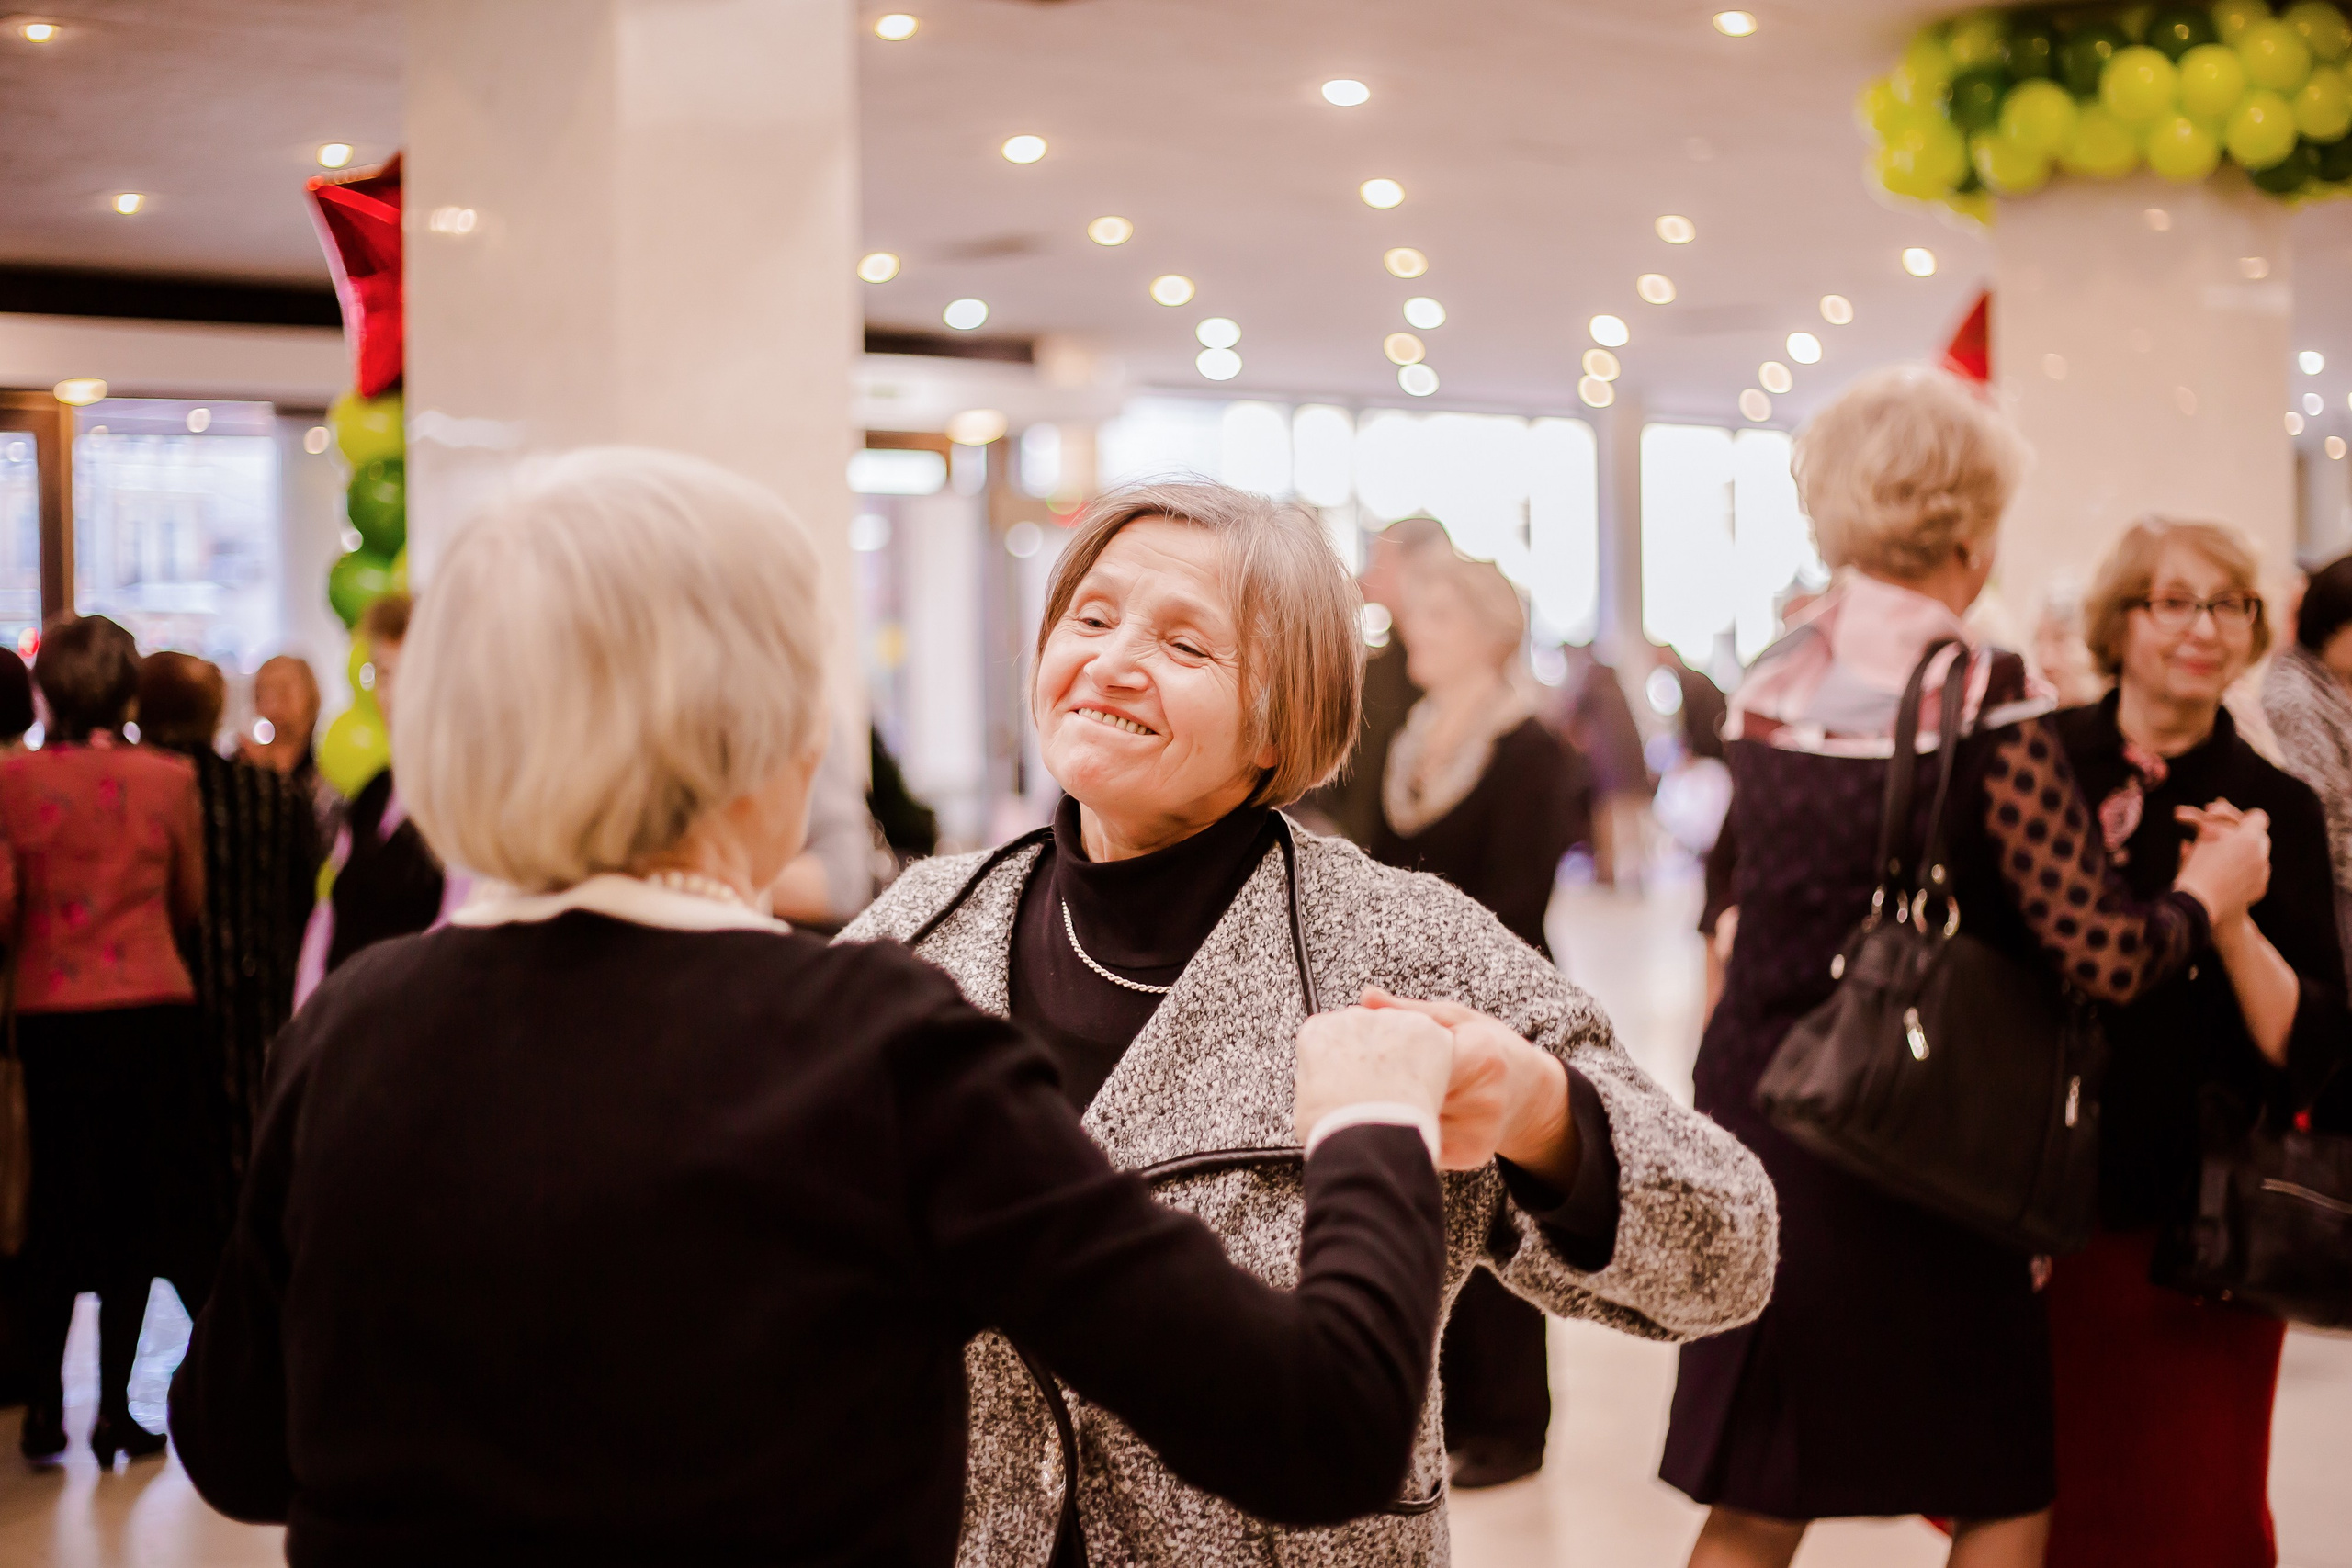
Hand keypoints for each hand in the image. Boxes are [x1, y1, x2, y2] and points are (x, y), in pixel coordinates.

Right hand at [1292, 1006, 1453, 1149]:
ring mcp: (1387, 1020)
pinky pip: (1433, 1041)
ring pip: (1403, 1033)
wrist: (1367, 1135)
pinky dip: (1436, 1062)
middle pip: (1372, 1031)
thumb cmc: (1337, 1126)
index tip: (1358, 1076)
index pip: (1337, 1035)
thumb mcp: (1308, 1102)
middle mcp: (1352, 1018)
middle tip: (1384, 1088)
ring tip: (1405, 1092)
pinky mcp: (1422, 1028)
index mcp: (1319, 1033)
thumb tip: (1324, 1085)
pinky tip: (1424, 1087)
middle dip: (1380, 1055)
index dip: (1351, 1059)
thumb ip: (1318, 1081)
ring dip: (1408, 1057)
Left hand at [1360, 988, 1574, 1180]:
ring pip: (1412, 1123)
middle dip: (1381, 1087)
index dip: (1385, 1059)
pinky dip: (1402, 1131)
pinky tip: (1396, 1118)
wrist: (1529, 1092)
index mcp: (1482, 1058)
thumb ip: (1411, 1012)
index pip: (1421, 1061)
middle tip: (1349, 1079)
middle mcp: (1485, 1100)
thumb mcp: (1457, 1019)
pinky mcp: (1470, 1156)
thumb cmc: (1490, 1048)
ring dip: (1387, 1112)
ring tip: (1370, 1098)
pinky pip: (1422, 1143)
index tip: (1356, 1054)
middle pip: (1413, 1094)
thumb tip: (1367, 997)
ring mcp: (1479, 1133)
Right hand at [2173, 801, 2270, 924]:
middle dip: (2245, 836)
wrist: (2199, 905)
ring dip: (2247, 854)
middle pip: (2261, 836)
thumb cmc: (2195, 868)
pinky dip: (2247, 871)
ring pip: (2260, 855)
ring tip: (2225, 859)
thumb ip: (2214, 821)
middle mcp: (2261, 854)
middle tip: (2226, 839)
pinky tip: (2230, 876)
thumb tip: (2217, 806)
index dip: (2245, 817)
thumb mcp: (2201, 838)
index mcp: (2247, 838)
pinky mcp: (2261, 888)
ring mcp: (2263, 872)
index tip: (2230, 821)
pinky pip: (2259, 873)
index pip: (2258, 817)